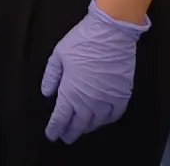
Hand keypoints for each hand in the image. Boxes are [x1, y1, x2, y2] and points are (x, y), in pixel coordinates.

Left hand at [41, 0, 146, 142]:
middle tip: (65, 137)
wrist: (111, 33)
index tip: (51, 135)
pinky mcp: (123, 95)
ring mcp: (108, 100)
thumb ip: (51, 77)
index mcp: (71, 93)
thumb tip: (47, 93)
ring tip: (81, 128)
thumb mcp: (58, 55)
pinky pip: (115, 115)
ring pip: (96, 122)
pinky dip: (107, 120)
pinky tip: (102, 119)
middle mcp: (89, 102)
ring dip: (87, 128)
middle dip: (70, 132)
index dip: (55, 128)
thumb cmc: (82, 42)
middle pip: (79, 125)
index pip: (61, 118)